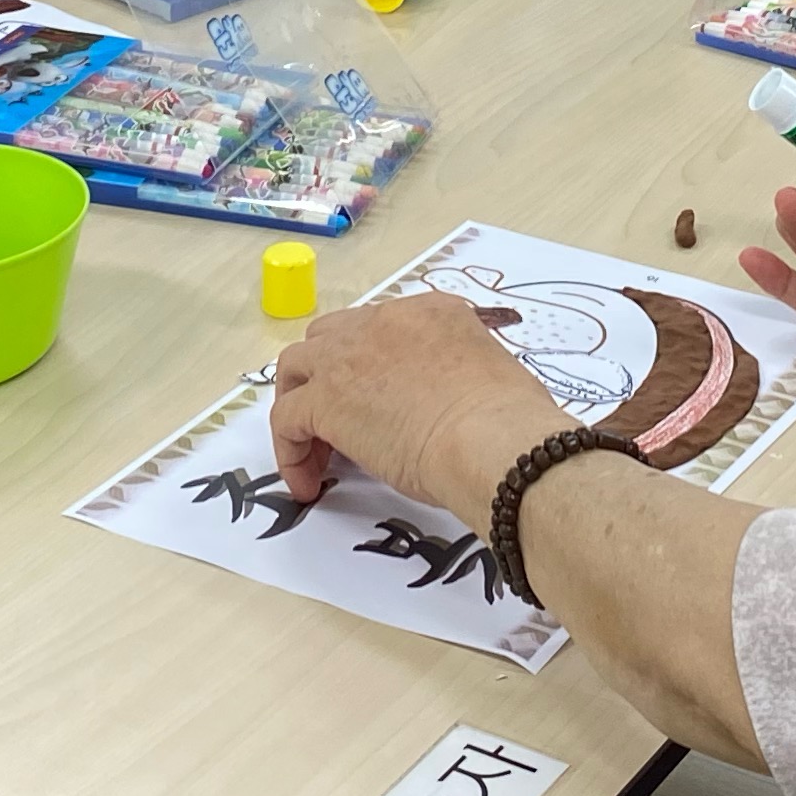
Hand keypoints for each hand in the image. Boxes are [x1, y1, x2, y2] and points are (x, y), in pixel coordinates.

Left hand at [269, 291, 574, 517]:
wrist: (492, 439)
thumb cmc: (508, 420)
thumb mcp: (490, 376)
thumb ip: (461, 378)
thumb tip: (453, 404)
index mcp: (431, 312)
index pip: (381, 328)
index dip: (371, 366)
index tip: (378, 402)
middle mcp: (384, 321)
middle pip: (330, 337)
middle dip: (328, 376)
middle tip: (343, 424)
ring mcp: (348, 356)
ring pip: (296, 368)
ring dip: (300, 404)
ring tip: (316, 451)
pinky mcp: (324, 400)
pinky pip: (286, 419)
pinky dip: (291, 451)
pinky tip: (308, 483)